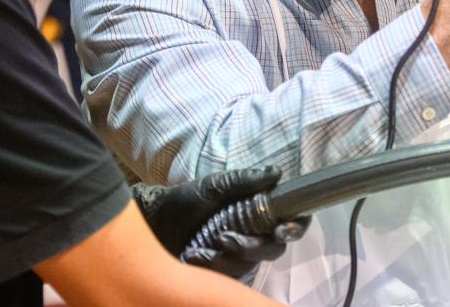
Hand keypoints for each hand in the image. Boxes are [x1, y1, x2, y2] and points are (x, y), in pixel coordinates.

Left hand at [131, 166, 307, 278]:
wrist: (154, 222)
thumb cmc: (186, 201)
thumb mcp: (214, 186)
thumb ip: (245, 180)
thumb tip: (276, 173)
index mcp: (259, 213)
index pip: (290, 223)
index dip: (295, 227)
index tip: (281, 229)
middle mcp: (255, 236)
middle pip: (274, 249)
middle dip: (253, 247)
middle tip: (226, 238)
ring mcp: (238, 257)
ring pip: (250, 266)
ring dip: (226, 257)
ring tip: (200, 247)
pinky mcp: (221, 273)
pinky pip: (228, 277)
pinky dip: (211, 267)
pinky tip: (193, 257)